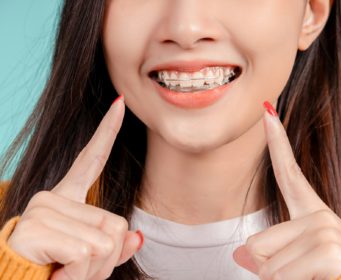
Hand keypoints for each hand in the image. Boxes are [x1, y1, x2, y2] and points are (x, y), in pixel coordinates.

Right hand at [7, 95, 143, 279]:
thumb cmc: (52, 270)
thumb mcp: (90, 260)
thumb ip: (114, 246)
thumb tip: (138, 236)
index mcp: (65, 199)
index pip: (91, 159)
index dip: (107, 131)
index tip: (119, 103)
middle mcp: (51, 197)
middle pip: (115, 224)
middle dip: (105, 258)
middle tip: (75, 267)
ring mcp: (41, 210)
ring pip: (103, 242)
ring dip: (91, 269)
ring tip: (64, 271)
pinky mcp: (34, 228)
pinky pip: (84, 252)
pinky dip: (77, 274)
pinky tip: (55, 273)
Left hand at [232, 101, 340, 279]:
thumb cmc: (330, 275)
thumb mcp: (296, 260)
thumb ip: (270, 252)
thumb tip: (237, 256)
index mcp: (312, 214)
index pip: (288, 172)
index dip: (276, 142)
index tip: (267, 110)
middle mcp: (320, 217)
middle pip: (256, 243)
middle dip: (269, 268)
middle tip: (300, 274)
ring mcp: (325, 231)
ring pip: (266, 265)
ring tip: (309, 279)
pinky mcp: (328, 251)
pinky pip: (280, 276)